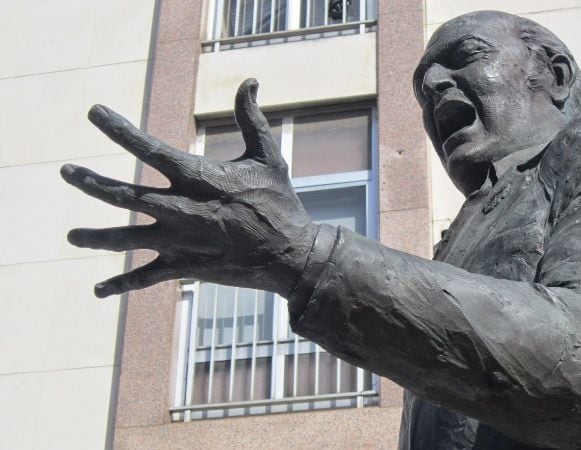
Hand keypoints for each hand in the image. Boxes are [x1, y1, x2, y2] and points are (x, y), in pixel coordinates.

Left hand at [61, 79, 316, 297]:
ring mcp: (178, 241)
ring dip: (95, 237)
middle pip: (122, 194)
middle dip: (91, 182)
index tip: (94, 113)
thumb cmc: (280, 204)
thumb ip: (251, 120)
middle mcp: (179, 209)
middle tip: (66, 171)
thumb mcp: (267, 157)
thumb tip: (250, 81)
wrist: (290, 256)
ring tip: (72, 236)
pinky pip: (144, 277)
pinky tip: (98, 290)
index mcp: (197, 179)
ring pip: (124, 239)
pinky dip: (121, 284)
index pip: (147, 148)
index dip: (118, 129)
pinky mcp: (183, 267)